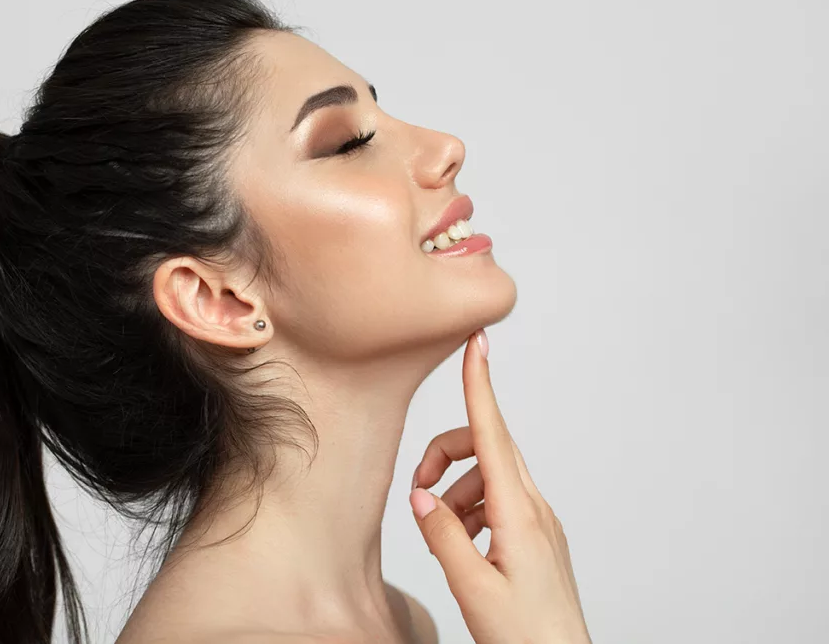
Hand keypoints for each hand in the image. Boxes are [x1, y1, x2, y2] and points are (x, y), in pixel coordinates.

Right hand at [409, 329, 591, 643]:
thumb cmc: (526, 636)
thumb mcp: (473, 589)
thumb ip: (444, 537)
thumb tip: (423, 498)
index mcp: (519, 514)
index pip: (493, 434)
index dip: (481, 384)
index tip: (478, 342)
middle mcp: (534, 508)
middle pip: (486, 449)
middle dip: (446, 455)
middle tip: (418, 492)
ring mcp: (538, 521)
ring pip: (489, 476)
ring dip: (456, 492)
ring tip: (444, 535)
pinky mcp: (536, 536)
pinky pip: (498, 502)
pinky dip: (471, 510)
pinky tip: (464, 546)